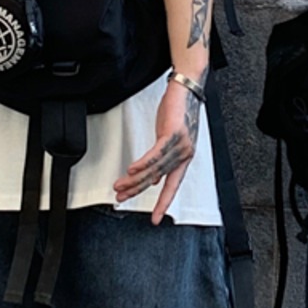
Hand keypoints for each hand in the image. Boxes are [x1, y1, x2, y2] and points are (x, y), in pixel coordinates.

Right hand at [114, 76, 200, 223]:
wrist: (188, 89)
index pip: (173, 186)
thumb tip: (152, 180)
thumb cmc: (179, 112)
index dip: (163, 203)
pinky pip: (156, 153)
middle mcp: (184, 154)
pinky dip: (143, 163)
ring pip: (154, 168)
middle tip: (122, 198)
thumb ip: (162, 160)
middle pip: (157, 178)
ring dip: (134, 179)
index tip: (156, 219)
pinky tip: (132, 170)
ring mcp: (181, 145)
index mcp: (184, 159)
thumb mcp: (169, 139)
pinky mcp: (174, 133)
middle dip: (137, 190)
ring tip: (120, 185)